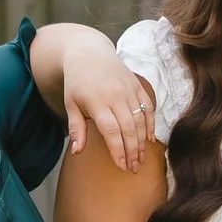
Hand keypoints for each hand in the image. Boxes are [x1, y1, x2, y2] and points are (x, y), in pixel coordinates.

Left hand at [64, 50, 151, 172]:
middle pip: (128, 128)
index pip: (111, 131)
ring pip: (140, 120)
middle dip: (132, 151)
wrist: (89, 53)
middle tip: (133, 168)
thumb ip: (77, 128)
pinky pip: (148, 107)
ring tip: (140, 159)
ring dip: (142, 142)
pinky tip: (150, 139)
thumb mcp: (71, 104)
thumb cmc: (77, 82)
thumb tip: (76, 152)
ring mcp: (129, 90)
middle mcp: (116, 96)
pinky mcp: (137, 85)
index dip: (118, 150)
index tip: (121, 166)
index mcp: (97, 102)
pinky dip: (151, 123)